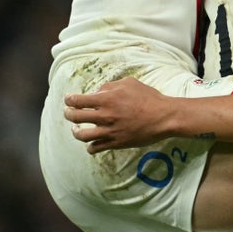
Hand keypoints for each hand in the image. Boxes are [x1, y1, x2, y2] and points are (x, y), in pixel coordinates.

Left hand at [64, 78, 178, 153]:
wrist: (164, 117)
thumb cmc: (149, 97)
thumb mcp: (130, 83)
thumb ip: (110, 86)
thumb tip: (96, 93)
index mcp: (107, 99)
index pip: (78, 100)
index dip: (69, 99)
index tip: (68, 99)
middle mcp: (105, 116)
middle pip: (75, 117)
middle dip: (68, 114)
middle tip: (69, 112)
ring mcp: (110, 131)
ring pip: (82, 135)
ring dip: (75, 132)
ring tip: (76, 129)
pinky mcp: (116, 143)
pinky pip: (95, 148)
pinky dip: (90, 146)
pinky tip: (91, 143)